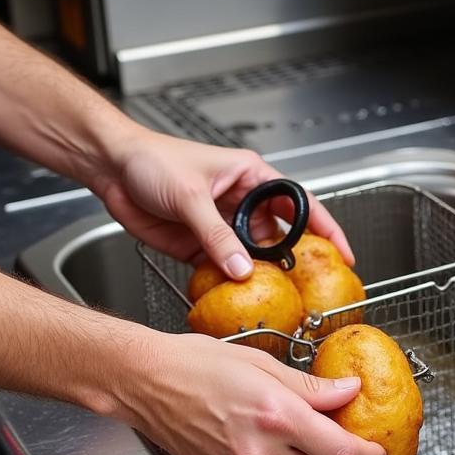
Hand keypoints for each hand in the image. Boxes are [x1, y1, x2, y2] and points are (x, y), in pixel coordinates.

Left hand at [90, 129, 354, 278]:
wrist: (110, 168)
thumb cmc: (151, 159)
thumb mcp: (190, 196)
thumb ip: (216, 235)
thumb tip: (241, 268)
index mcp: (251, 177)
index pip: (300, 204)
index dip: (326, 228)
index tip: (343, 252)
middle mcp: (241, 202)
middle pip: (279, 236)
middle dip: (293, 259)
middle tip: (308, 285)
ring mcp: (222, 226)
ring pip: (252, 256)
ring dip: (260, 275)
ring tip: (274, 295)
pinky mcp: (200, 245)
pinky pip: (223, 268)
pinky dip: (230, 283)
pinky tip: (236, 294)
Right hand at [118, 331, 385, 454]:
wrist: (142, 381)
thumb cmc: (193, 362)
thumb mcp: (261, 362)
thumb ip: (310, 386)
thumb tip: (348, 392)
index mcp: (276, 415)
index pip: (339, 451)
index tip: (377, 452)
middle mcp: (260, 448)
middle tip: (342, 437)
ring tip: (305, 435)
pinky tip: (266, 438)